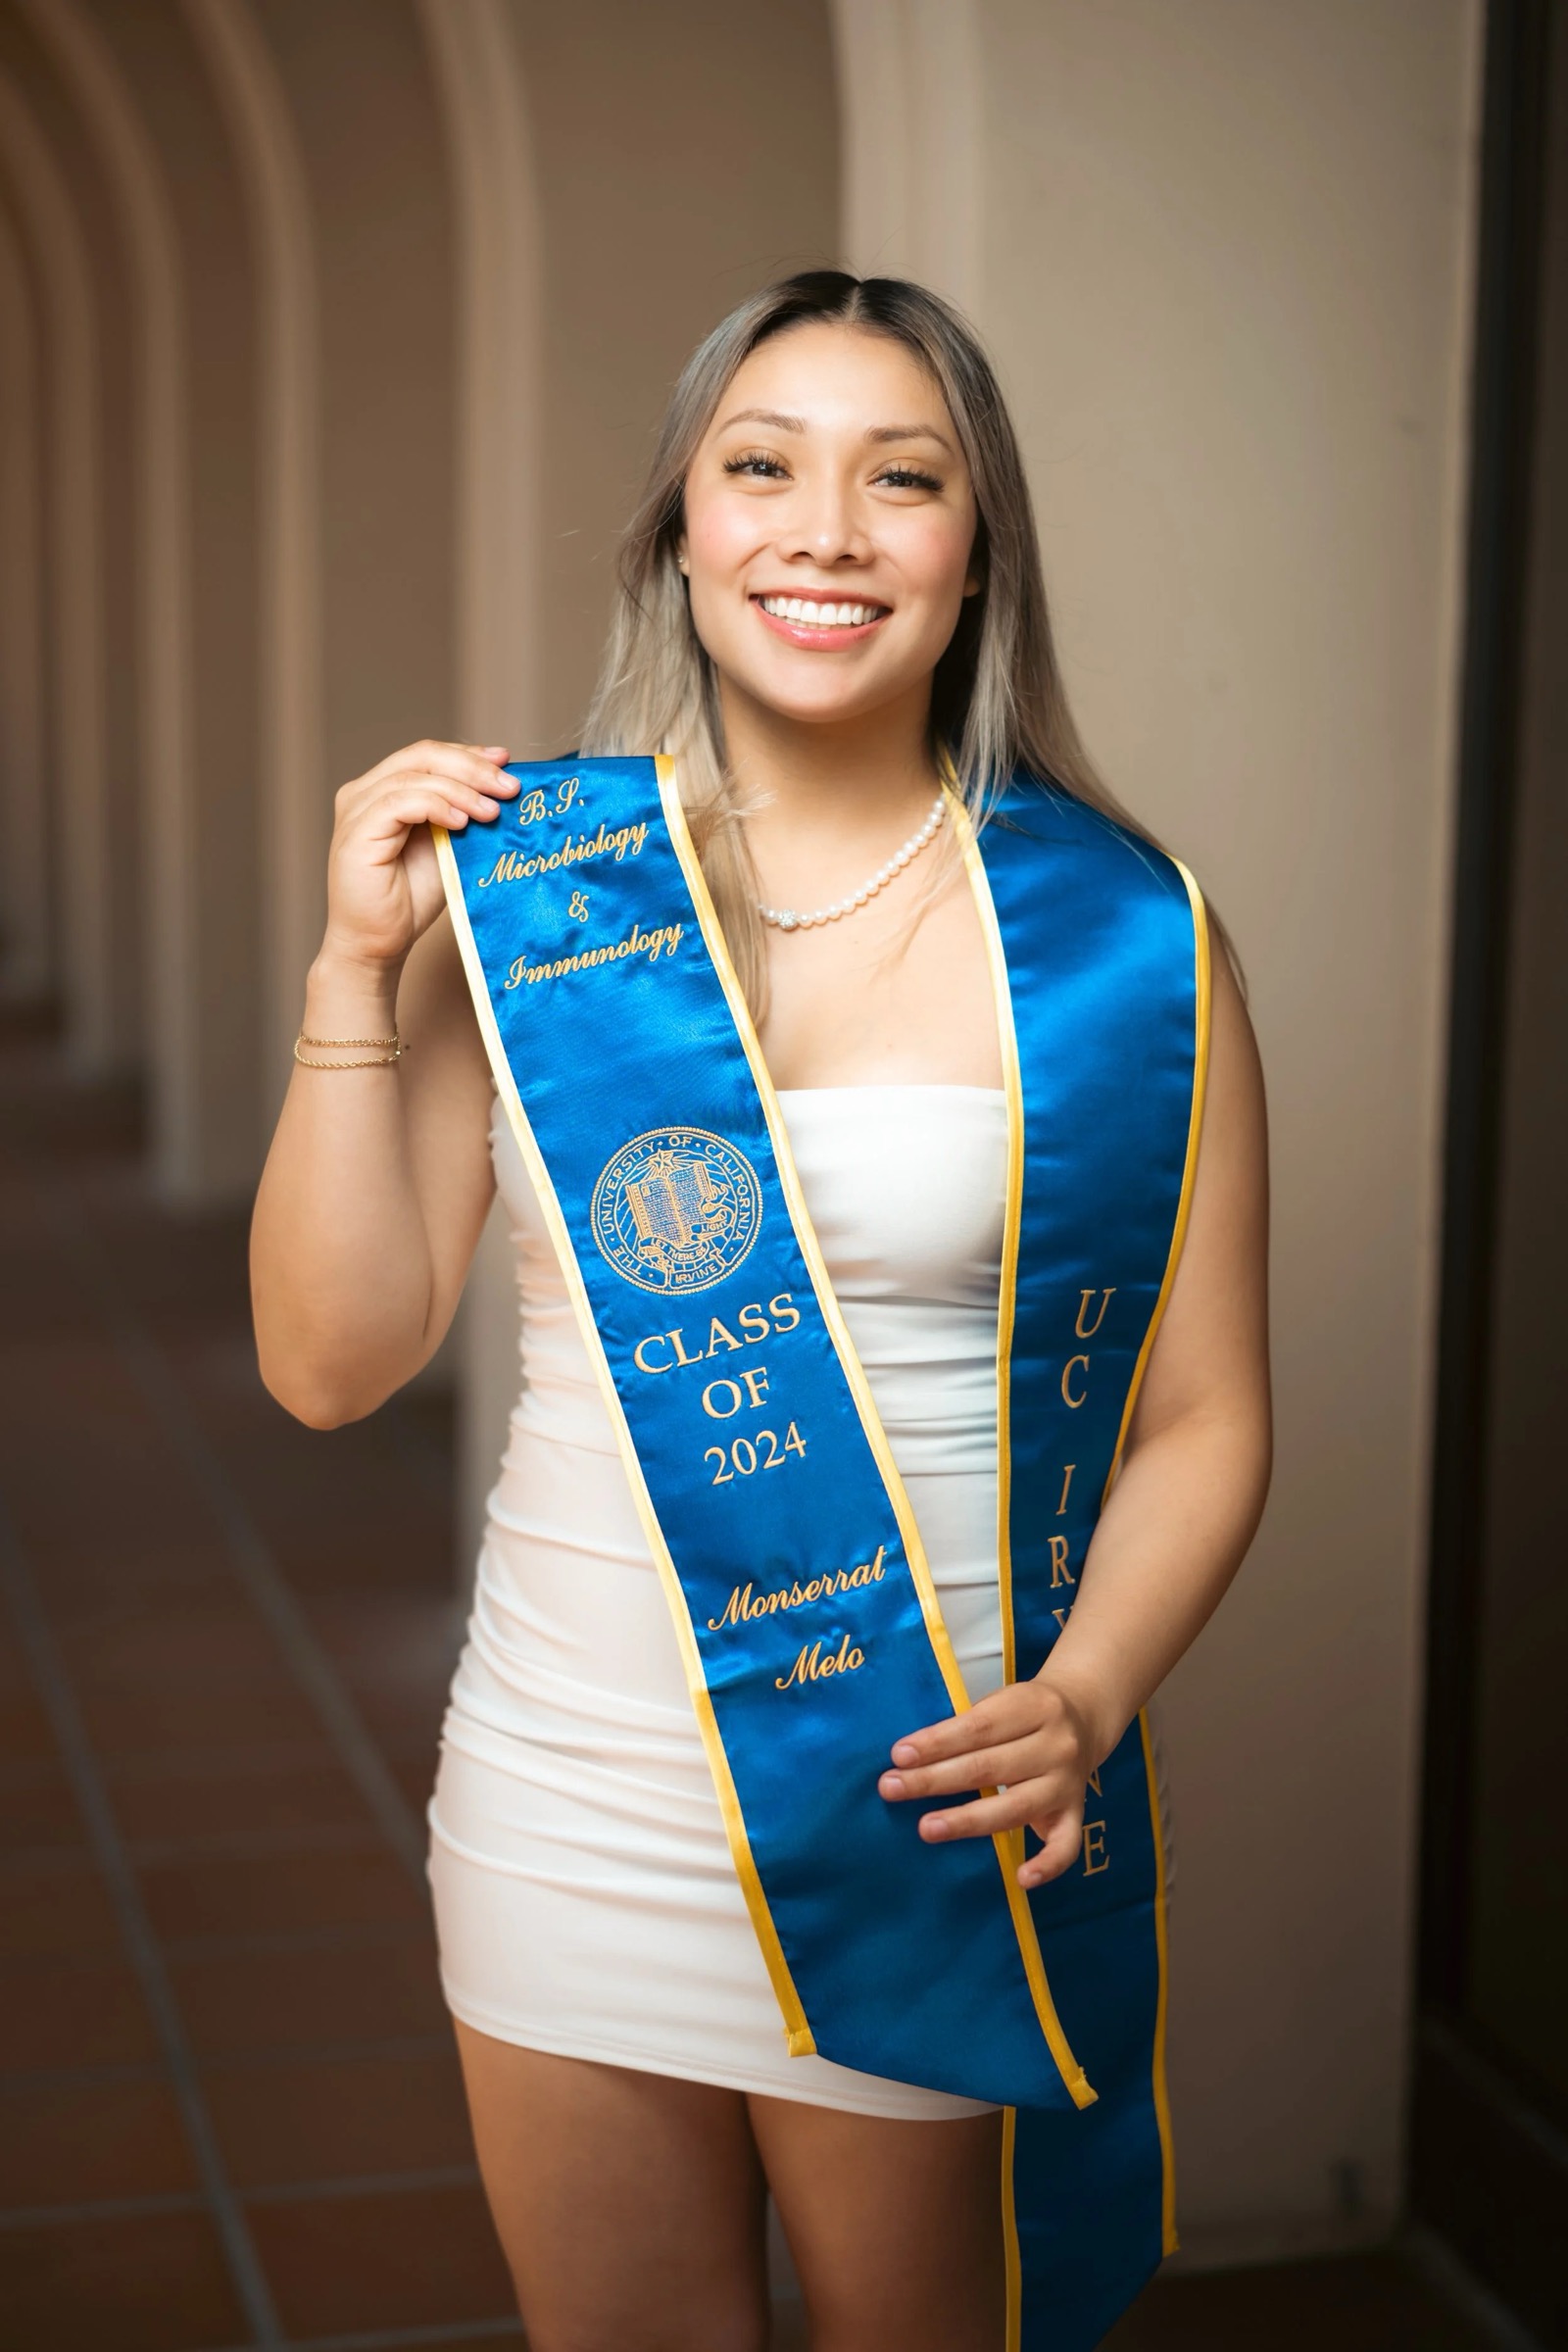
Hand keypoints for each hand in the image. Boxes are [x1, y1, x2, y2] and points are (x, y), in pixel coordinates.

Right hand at [321, 740, 515, 972]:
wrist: (377, 945)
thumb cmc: (409, 900)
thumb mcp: (445, 846)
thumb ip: (461, 814)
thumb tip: (501, 788)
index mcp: (382, 789)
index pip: (427, 755)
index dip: (468, 755)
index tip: (506, 762)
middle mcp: (363, 793)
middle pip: (422, 756)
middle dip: (472, 767)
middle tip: (509, 786)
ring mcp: (356, 811)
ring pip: (414, 777)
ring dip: (461, 790)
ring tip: (492, 811)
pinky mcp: (356, 834)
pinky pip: (400, 803)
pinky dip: (436, 806)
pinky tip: (462, 822)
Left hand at [878, 1673, 1111, 1889]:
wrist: (1085, 1714)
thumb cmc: (1025, 1712)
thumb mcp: (1002, 1701)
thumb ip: (967, 1727)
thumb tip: (909, 1758)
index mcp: (1033, 1706)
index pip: (978, 1728)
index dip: (937, 1742)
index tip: (898, 1755)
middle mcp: (1056, 1745)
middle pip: (989, 1767)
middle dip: (935, 1779)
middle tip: (892, 1788)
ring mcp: (1068, 1783)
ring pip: (1016, 1807)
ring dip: (966, 1820)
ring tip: (926, 1828)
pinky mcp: (1076, 1813)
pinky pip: (1066, 1845)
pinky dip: (1047, 1865)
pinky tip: (1020, 1878)